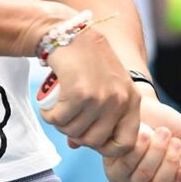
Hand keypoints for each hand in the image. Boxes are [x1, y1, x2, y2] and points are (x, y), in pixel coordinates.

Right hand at [37, 30, 138, 157]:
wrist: (70, 34)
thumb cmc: (86, 62)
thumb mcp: (106, 87)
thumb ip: (99, 117)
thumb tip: (76, 145)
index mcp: (132, 101)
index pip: (126, 144)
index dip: (104, 147)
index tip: (89, 137)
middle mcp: (120, 101)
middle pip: (94, 142)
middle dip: (76, 134)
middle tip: (67, 119)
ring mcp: (101, 98)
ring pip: (74, 131)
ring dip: (60, 123)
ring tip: (57, 109)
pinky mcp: (80, 94)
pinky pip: (59, 120)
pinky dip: (49, 115)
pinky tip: (48, 105)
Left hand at [104, 94, 180, 181]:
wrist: (144, 107)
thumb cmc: (166, 124)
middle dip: (169, 163)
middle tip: (175, 142)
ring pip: (143, 175)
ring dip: (156, 151)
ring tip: (161, 132)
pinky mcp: (113, 170)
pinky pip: (127, 163)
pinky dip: (139, 146)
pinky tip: (144, 133)